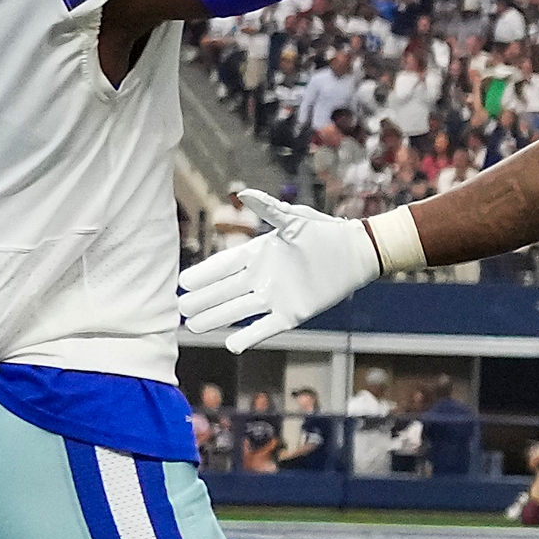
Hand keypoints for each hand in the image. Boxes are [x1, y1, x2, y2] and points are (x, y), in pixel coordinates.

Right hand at [177, 190, 382, 352]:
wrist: (356, 253)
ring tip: (196, 326)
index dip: (204, 274)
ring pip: (239, 310)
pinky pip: (266, 327)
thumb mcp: (295, 220)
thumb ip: (269, 210)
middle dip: (204, 300)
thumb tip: (244, 193)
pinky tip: (232, 345)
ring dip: (218, 318)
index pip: (224, 266)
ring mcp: (275, 296)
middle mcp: (262, 277)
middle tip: (182, 310)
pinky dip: (249, 336)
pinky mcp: (291, 313)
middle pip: (226, 291)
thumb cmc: (325, 232)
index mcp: (259, 254)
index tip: (182, 282)